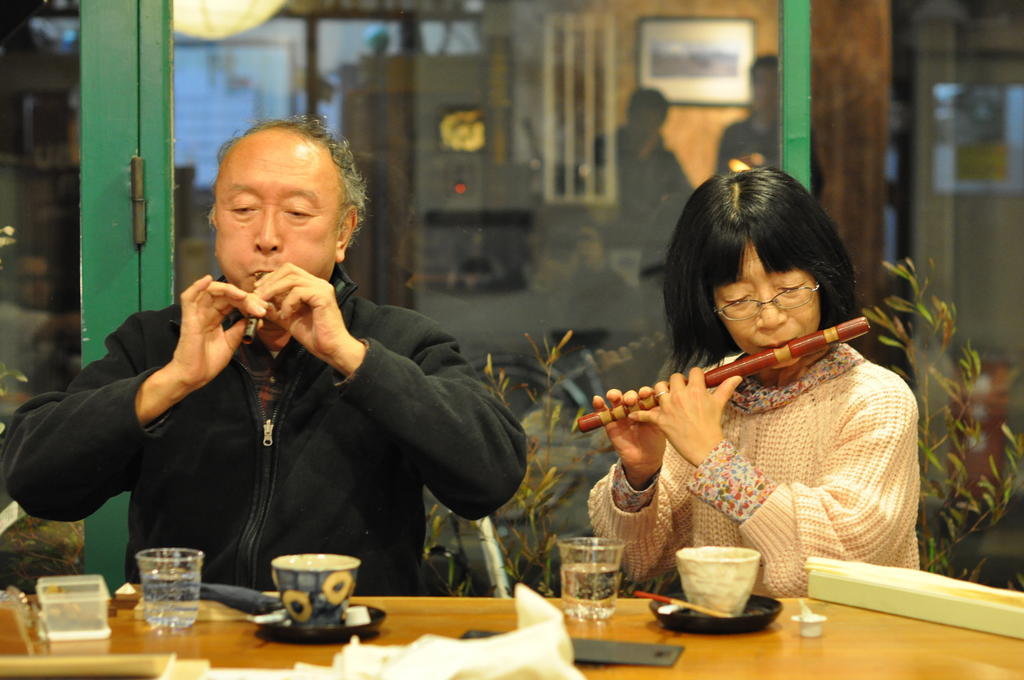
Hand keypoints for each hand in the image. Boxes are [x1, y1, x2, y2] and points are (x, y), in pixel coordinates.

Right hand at [136, 275, 265, 423]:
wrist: (194, 377)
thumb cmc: (208, 362)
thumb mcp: (231, 343)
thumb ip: (240, 329)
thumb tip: (255, 318)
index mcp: (215, 317)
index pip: (232, 301)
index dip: (248, 302)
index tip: (264, 309)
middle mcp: (206, 312)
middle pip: (225, 295)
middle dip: (245, 298)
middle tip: (260, 306)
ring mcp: (197, 314)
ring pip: (210, 291)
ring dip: (228, 290)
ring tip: (244, 296)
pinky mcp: (188, 318)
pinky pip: (188, 298)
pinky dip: (197, 286)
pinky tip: (207, 279)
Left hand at [254, 263, 365, 372]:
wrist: (331, 349)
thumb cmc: (314, 335)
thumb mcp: (288, 319)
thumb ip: (275, 308)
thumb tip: (257, 301)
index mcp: (312, 286)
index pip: (288, 271)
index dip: (271, 278)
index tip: (258, 290)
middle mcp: (318, 283)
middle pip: (289, 269)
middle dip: (270, 281)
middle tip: (258, 294)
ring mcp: (322, 288)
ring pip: (291, 278)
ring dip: (274, 290)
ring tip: (266, 303)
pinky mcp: (323, 296)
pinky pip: (298, 292)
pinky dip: (287, 303)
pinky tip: (286, 316)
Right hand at [594, 386, 665, 487]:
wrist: (644, 460)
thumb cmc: (654, 443)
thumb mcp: (659, 426)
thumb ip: (655, 414)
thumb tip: (656, 400)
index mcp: (647, 407)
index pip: (645, 395)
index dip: (645, 392)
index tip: (646, 394)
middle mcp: (634, 408)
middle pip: (630, 396)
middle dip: (630, 396)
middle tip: (631, 401)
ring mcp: (621, 415)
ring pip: (616, 400)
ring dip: (614, 395)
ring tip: (613, 397)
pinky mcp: (610, 423)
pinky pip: (603, 412)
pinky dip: (599, 404)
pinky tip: (597, 400)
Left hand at [628, 369, 742, 465]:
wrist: (705, 448)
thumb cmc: (713, 426)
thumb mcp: (719, 405)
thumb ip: (726, 388)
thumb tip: (737, 376)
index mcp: (696, 390)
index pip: (693, 372)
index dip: (694, 376)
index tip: (695, 382)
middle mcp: (680, 396)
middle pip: (673, 378)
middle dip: (677, 382)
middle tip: (680, 391)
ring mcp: (668, 407)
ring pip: (657, 388)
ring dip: (661, 392)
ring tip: (665, 398)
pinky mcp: (660, 420)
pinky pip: (644, 414)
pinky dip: (638, 414)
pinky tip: (632, 414)